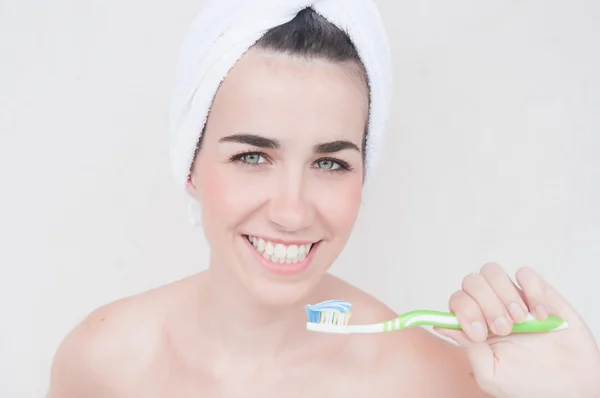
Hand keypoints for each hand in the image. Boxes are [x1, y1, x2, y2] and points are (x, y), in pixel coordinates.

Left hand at [434, 263, 599, 397]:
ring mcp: (513, 297)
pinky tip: (541, 315)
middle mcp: (490, 306)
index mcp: (475, 323)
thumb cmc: (528, 383)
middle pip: (471, 281)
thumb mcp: (490, 373)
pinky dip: (532, 292)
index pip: (457, 300)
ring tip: (521, 322)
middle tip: (503, 329)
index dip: (464, 311)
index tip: (479, 333)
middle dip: (485, 303)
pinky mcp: (539, 292)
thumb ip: (466, 347)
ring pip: (492, 271)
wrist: (570, 385)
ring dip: (504, 296)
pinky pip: (525, 274)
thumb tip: (440, 324)